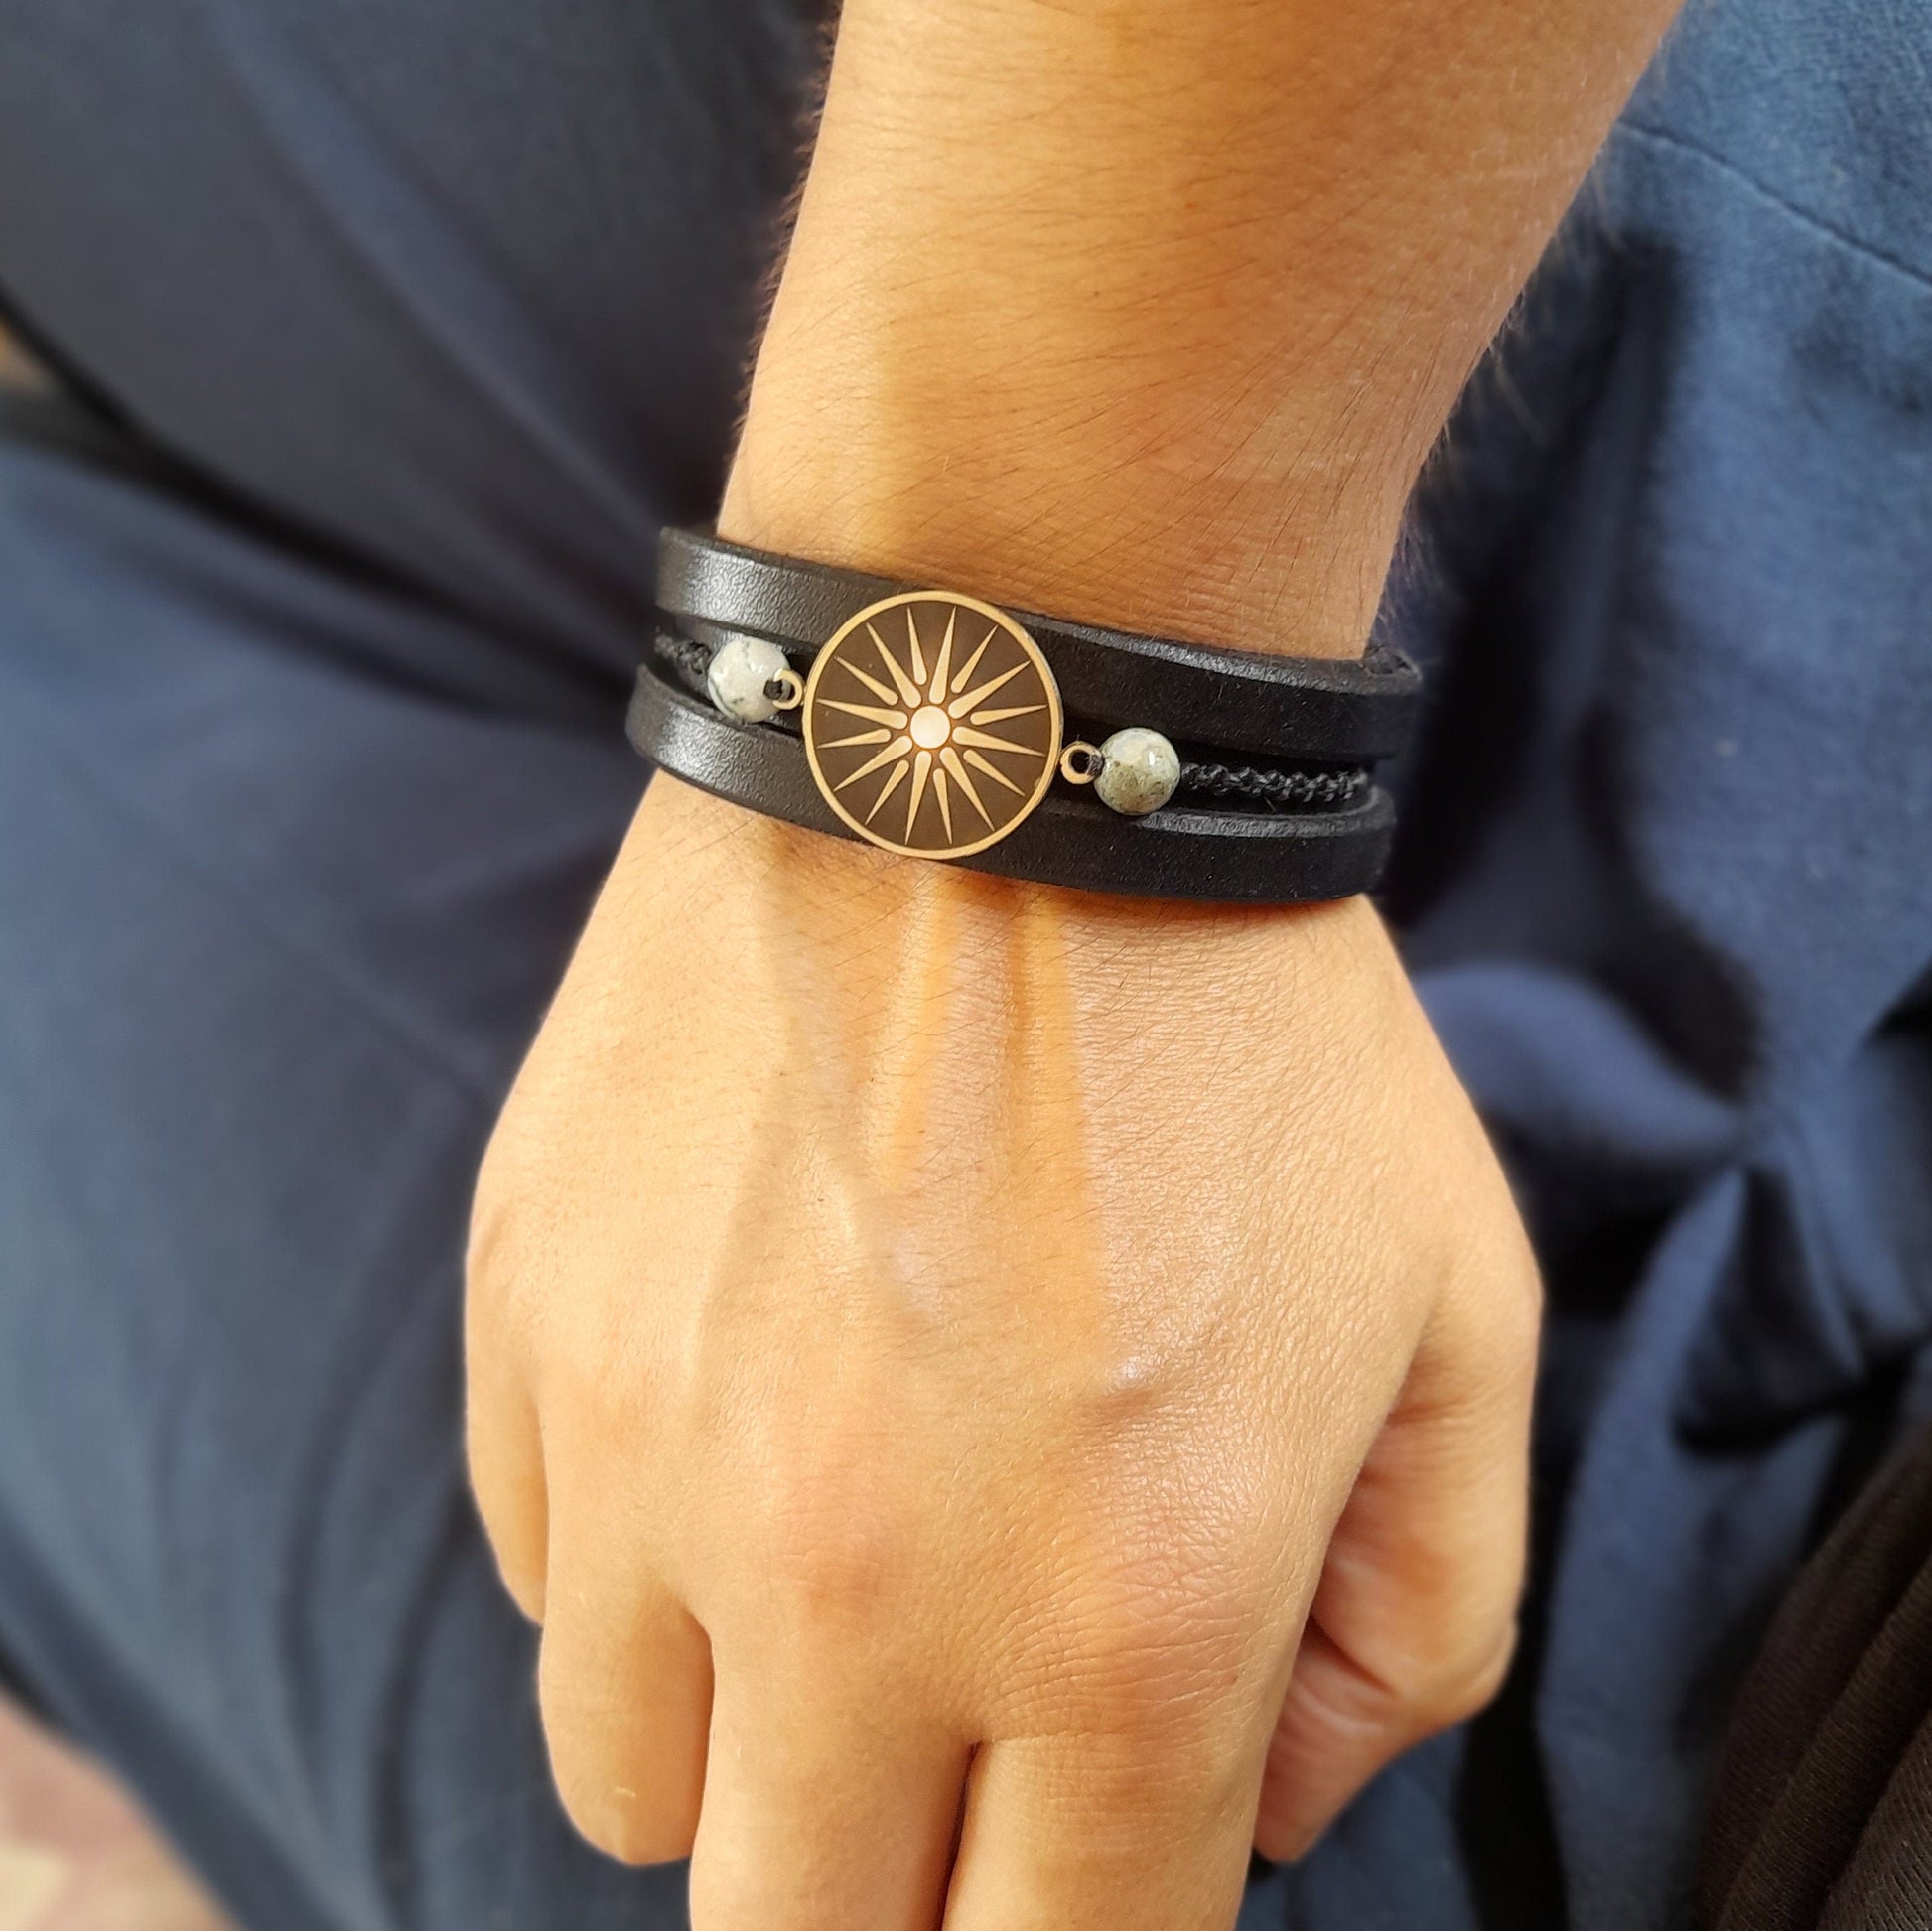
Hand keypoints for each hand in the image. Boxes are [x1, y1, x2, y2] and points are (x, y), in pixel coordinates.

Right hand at [467, 774, 1538, 1928]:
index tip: (1086, 1853)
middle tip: (965, 1746)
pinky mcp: (529, 1319)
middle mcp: (849, 1582)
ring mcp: (650, 1448)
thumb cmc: (1254, 1032)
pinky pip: (546, 1570)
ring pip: (639, 1790)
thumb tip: (1263, 1811)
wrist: (1006, 750)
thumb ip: (1411, 1632)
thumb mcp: (1454, 1318)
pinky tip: (740, 1408)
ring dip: (750, 1744)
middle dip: (905, 1882)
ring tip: (839, 1571)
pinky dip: (640, 1564)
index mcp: (1124, 1615)